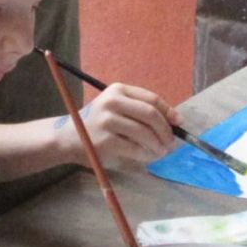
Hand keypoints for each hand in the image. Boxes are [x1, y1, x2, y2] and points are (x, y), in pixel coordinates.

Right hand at [62, 83, 182, 164]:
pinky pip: (134, 148)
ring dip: (158, 145)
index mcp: (118, 90)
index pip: (151, 98)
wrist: (68, 138)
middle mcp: (112, 101)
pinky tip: (149, 156)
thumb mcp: (116, 108)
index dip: (168, 111)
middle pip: (150, 114)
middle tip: (170, 142)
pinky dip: (146, 154)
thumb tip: (174, 120)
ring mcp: (107, 120)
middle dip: (165, 130)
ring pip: (144, 132)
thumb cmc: (97, 124)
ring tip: (161, 152)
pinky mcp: (105, 140)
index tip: (178, 122)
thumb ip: (139, 110)